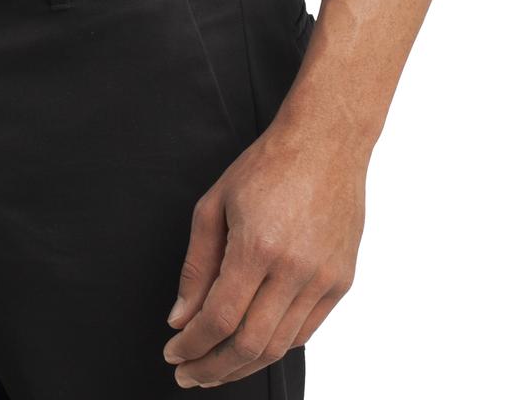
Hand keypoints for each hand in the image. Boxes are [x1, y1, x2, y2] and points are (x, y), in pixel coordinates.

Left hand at [161, 114, 365, 386]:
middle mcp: (295, 269)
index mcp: (258, 246)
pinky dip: (275, 346)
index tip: (174, 354)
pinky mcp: (342, 281)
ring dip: (243, 365)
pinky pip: (305, 331)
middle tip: (189, 374)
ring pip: (279, 346)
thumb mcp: (214, 204)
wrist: (327, 142)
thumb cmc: (268, 165)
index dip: (192, 346)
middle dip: (213, 369)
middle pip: (249, 344)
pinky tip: (252, 344)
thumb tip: (181, 317)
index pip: (219, 319)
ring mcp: (323, 278)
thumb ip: (196, 266)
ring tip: (216, 367)